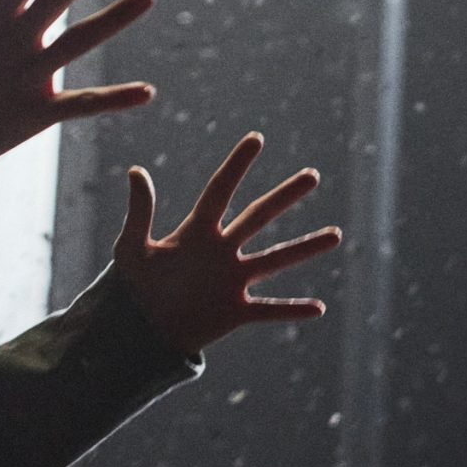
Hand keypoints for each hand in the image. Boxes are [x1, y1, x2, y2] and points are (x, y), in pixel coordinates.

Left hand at [112, 133, 341, 352]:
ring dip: (305, 248)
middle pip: (258, 217)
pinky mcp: (234, 312)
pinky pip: (269, 310)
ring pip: (275, 260)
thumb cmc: (133, 285)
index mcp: (196, 231)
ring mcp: (231, 281)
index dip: (237, 166)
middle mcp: (221, 251)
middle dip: (285, 196)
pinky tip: (319, 308)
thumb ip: (139, 211)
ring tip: (335, 234)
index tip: (256, 139)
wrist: (139, 327)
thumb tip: (136, 170)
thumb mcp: (131, 246)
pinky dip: (292, 309)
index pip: (220, 191)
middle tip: (312, 175)